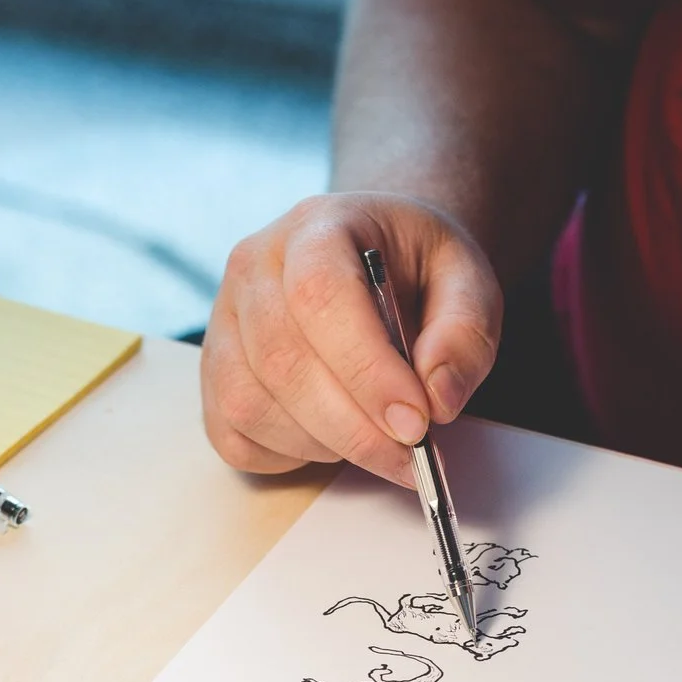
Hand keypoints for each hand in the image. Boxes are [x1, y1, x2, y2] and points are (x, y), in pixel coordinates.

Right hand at [201, 192, 501, 488]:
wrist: (376, 262)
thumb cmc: (416, 270)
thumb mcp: (467, 281)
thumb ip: (465, 334)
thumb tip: (438, 400)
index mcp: (317, 226)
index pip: (320, 296)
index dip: (367, 370)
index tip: (416, 422)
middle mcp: (253, 267)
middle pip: (282, 361)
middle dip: (353, 427)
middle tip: (411, 455)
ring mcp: (223, 321)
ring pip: (250, 404)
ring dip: (322, 444)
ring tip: (375, 441)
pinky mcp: (213, 373)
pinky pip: (233, 434)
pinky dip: (285, 455)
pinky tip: (330, 440)